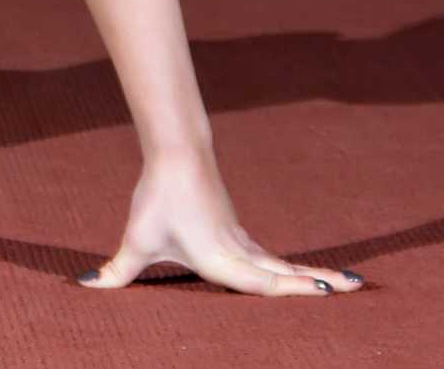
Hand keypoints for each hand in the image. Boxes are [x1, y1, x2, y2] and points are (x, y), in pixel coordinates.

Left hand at [78, 145, 364, 296]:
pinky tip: (301, 275)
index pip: (263, 284)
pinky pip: (271, 257)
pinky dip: (292, 269)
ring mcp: (242, 240)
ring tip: (348, 283)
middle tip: (358, 289)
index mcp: (221, 260)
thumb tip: (86, 287)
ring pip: (283, 264)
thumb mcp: (136, 240)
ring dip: (313, 275)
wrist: (176, 152)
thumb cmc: (158, 198)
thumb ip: (117, 271)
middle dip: (320, 284)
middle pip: (286, 274)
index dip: (295, 291)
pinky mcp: (237, 231)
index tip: (328, 292)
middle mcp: (239, 252)